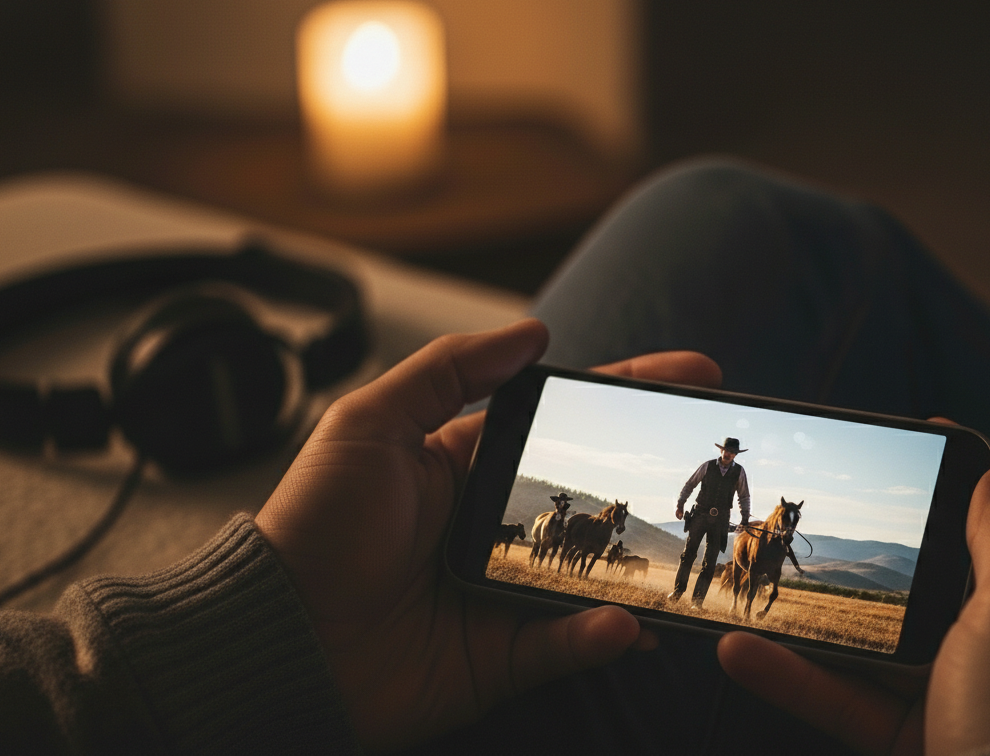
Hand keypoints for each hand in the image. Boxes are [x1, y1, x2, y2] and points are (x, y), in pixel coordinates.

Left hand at [255, 318, 721, 748]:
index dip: (625, 391)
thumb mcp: (368, 424)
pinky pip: (564, 644)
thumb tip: (533, 332)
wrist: (277, 639)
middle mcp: (489, 524)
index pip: (558, 418)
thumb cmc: (312, 527)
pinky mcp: (497, 657)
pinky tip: (626, 621)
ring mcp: (499, 590)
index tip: (692, 371)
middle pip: (589, 494)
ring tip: (684, 551)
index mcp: (461, 465)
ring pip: (590, 573)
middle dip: (650, 482)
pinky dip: (599, 636)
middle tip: (712, 467)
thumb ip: (447, 372)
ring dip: (636, 565)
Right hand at [717, 450, 989, 755]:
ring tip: (766, 574)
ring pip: (894, 639)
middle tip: (857, 491)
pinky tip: (741, 652)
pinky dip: (802, 678)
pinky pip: (857, 699)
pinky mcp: (924, 741)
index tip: (939, 436)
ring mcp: (978, 699)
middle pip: (966, 573)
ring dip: (828, 617)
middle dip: (907, 536)